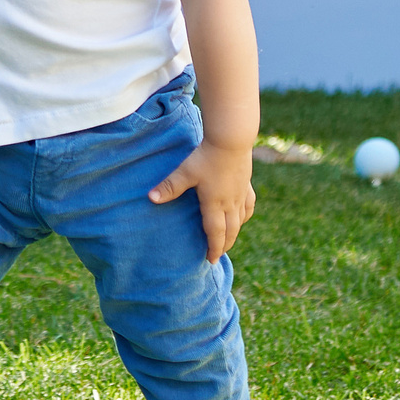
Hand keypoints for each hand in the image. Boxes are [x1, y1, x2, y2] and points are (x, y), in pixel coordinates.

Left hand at [149, 142, 255, 261]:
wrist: (232, 139)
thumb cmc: (207, 156)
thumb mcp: (185, 171)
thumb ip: (169, 186)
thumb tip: (151, 198)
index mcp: (214, 203)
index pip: (215, 233)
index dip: (214, 248)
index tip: (212, 260)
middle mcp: (230, 202)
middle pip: (231, 231)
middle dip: (225, 245)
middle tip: (219, 255)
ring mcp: (241, 194)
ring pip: (241, 220)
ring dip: (235, 232)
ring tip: (229, 239)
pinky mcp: (246, 183)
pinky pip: (248, 205)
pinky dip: (245, 215)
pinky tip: (242, 215)